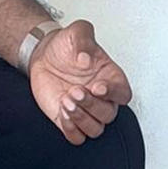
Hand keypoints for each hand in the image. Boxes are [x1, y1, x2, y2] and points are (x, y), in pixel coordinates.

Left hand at [29, 19, 131, 145]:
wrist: (44, 55)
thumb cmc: (66, 45)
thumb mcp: (77, 32)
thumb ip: (84, 39)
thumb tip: (85, 58)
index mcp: (110, 77)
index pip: (123, 93)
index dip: (113, 93)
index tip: (97, 86)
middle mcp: (101, 97)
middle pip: (108, 114)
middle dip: (91, 105)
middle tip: (74, 90)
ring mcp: (86, 111)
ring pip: (95, 129)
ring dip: (81, 119)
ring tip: (66, 100)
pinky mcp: (69, 120)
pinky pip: (77, 137)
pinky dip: (70, 129)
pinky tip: (61, 112)